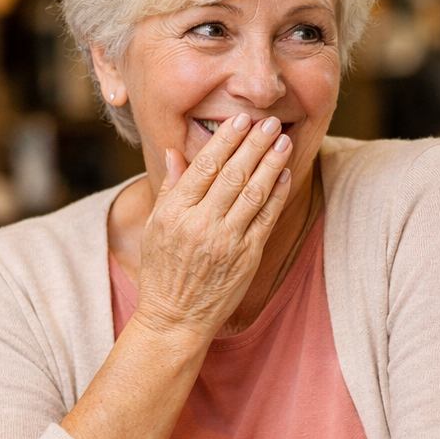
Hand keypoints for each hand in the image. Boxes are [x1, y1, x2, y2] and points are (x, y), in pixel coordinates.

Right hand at [132, 115, 291, 342]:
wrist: (175, 319)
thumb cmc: (162, 271)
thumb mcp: (154, 227)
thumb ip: (169, 188)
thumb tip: (177, 152)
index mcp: (174, 213)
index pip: (204, 167)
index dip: (225, 140)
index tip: (239, 119)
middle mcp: (200, 225)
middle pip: (233, 174)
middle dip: (254, 144)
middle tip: (270, 121)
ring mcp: (226, 242)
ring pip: (254, 193)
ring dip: (271, 163)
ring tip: (283, 141)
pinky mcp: (247, 257)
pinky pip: (266, 219)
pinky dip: (277, 195)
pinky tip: (284, 175)